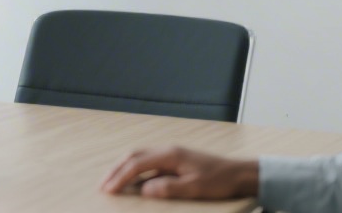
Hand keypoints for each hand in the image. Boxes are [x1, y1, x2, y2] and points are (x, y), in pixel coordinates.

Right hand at [100, 146, 257, 199]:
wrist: (239, 173)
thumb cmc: (219, 180)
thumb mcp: (194, 188)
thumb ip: (168, 188)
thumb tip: (144, 190)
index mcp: (171, 155)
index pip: (137, 164)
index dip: (121, 177)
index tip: (108, 190)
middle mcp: (168, 150)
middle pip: (134, 156)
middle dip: (116, 170)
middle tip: (102, 185)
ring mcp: (172, 154)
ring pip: (140, 157)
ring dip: (124, 169)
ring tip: (112, 182)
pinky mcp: (176, 160)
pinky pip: (150, 163)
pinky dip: (136, 171)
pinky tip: (134, 183)